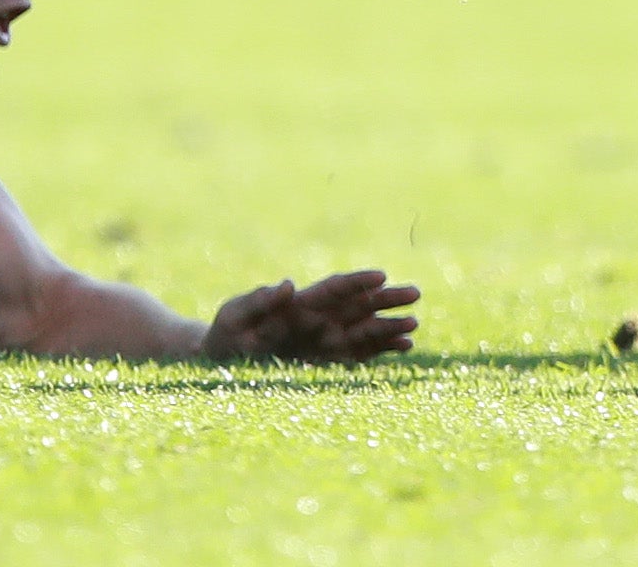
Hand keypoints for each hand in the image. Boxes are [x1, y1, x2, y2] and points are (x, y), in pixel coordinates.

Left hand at [200, 268, 420, 362]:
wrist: (221, 360)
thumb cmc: (227, 331)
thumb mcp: (235, 313)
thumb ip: (259, 300)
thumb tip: (288, 284)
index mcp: (300, 303)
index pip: (334, 289)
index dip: (357, 282)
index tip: (381, 275)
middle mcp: (319, 319)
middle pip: (358, 305)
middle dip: (386, 300)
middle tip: (415, 293)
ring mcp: (326, 341)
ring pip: (364, 330)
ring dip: (389, 327)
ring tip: (414, 325)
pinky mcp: (326, 362)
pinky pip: (359, 354)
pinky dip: (381, 350)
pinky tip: (404, 347)